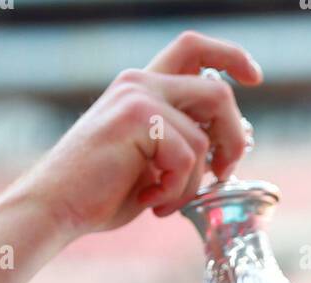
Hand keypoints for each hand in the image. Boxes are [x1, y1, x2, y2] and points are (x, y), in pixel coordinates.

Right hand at [11, 30, 262, 239]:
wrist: (56, 207)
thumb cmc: (98, 194)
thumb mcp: (149, 164)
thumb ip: (183, 144)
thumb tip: (233, 143)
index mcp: (141, 86)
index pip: (194, 49)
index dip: (230, 56)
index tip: (254, 76)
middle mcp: (140, 82)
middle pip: (217, 91)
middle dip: (233, 137)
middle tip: (224, 172)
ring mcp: (138, 98)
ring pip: (203, 136)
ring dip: (194, 182)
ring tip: (164, 201)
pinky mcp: (137, 120)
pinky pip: (187, 158)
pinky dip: (177, 190)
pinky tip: (151, 202)